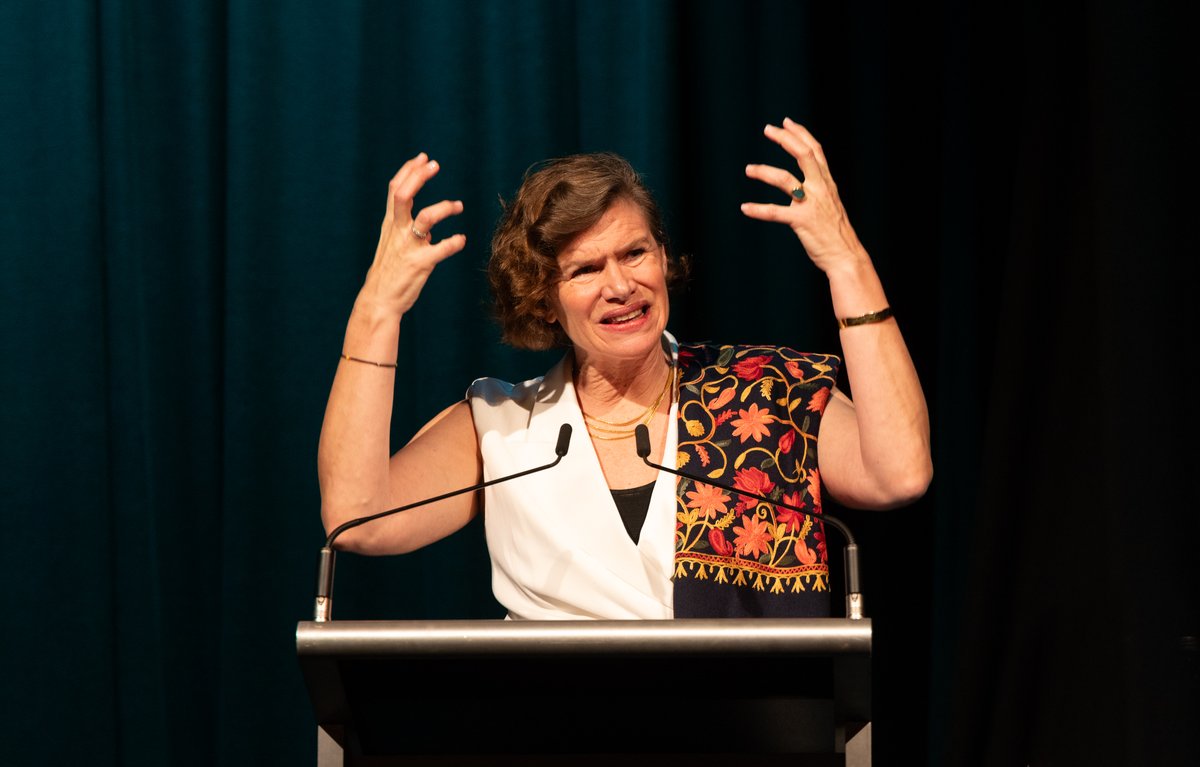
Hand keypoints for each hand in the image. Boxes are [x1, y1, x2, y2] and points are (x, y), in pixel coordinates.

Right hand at [360, 152, 466, 317]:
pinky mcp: (420, 263)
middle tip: (435, 165)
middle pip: (403, 195)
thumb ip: (405, 228)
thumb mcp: (392, 243)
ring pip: (426, 217)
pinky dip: (454, 242)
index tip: (423, 158)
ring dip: (445, 208)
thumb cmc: (389, 271)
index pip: (395, 189)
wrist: (379, 300)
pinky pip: (442, 249)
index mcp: (390, 223)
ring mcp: (408, 246)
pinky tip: (461, 240)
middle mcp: (397, 231)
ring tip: (459, 206)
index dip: (409, 171)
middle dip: (419, 177)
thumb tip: (426, 221)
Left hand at [741, 118, 867, 275]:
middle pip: (803, 154)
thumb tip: (806, 180)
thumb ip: (819, 189)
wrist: (846, 256)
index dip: (800, 134)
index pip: (815, 151)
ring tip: (749, 169)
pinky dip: (758, 209)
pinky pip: (775, 212)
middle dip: (785, 139)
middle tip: (767, 129)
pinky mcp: (802, 221)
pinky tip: (745, 208)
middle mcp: (820, 189)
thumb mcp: (831, 203)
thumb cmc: (836, 232)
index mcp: (827, 183)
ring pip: (785, 179)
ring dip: (764, 172)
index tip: (786, 122)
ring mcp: (811, 204)